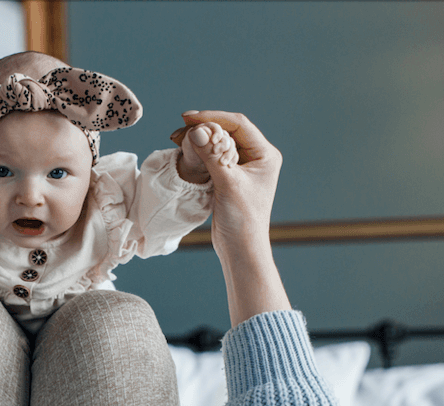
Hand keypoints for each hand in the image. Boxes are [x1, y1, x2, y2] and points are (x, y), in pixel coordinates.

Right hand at [180, 111, 289, 325]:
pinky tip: (185, 152)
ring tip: (178, 139)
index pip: (238, 124)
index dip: (213, 118)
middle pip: (228, 131)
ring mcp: (242, 168)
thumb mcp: (227, 184)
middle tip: (179, 130)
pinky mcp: (229, 178)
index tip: (189, 118)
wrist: (240, 249)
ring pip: (218, 144)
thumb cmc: (242, 220)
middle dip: (203, 128)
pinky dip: (198, 153)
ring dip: (199, 140)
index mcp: (265, 155)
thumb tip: (198, 131)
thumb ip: (212, 156)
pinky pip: (212, 157)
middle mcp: (256, 158)